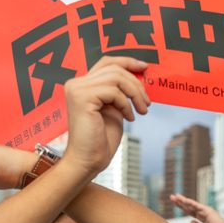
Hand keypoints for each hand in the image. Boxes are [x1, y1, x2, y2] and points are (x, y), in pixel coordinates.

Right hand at [64, 56, 149, 177]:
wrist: (88, 161)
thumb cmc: (100, 140)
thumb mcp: (115, 109)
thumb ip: (120, 91)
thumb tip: (139, 75)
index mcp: (82, 85)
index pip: (106, 62)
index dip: (127, 61)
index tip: (145, 68)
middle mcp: (76, 84)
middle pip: (114, 68)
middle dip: (136, 83)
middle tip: (147, 102)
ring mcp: (77, 89)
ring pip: (116, 78)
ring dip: (135, 94)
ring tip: (142, 110)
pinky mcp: (82, 98)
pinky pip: (114, 91)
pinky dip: (126, 104)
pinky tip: (129, 118)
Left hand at [170, 194, 223, 222]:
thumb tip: (191, 222)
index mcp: (201, 218)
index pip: (189, 211)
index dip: (182, 207)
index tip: (175, 203)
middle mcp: (203, 213)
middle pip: (189, 206)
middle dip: (180, 202)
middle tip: (171, 197)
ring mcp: (205, 211)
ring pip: (192, 205)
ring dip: (183, 200)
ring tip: (175, 197)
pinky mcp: (208, 211)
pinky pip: (198, 206)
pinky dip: (191, 203)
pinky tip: (184, 200)